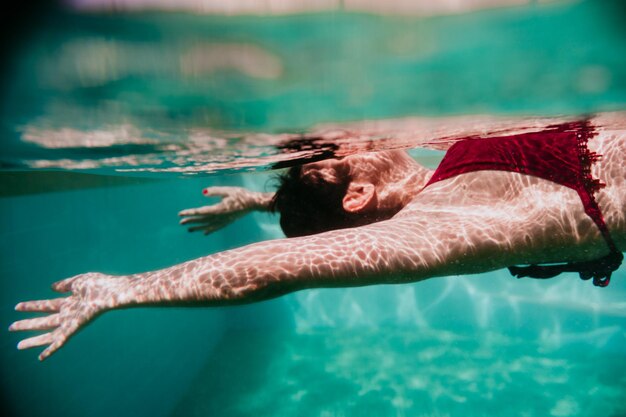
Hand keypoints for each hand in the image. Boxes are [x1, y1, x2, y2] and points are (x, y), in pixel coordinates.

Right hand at [9, 272, 123, 360]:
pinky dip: (50, 350)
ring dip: (33, 339)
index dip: (31, 306)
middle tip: (11, 327)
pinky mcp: (74, 329)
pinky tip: (41, 357)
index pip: (46, 305)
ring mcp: (71, 322)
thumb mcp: (78, 281)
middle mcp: (68, 314)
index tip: (17, 306)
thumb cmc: (99, 285)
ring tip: (18, 345)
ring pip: (47, 333)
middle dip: (27, 324)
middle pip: (43, 321)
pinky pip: (60, 342)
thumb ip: (65, 284)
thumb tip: (52, 287)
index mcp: (69, 302)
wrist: (110, 292)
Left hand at [179, 186, 271, 234]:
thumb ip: (215, 191)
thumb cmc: (241, 195)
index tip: (180, 214)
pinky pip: (216, 228)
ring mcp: (224, 221)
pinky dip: (209, 230)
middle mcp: (220, 217)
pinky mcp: (228, 222)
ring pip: (208, 226)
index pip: (200, 212)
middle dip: (191, 221)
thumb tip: (203, 192)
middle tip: (181, 222)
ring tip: (189, 229)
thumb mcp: (227, 190)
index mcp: (218, 209)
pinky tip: (204, 233)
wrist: (253, 203)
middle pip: (202, 220)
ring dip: (198, 227)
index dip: (190, 213)